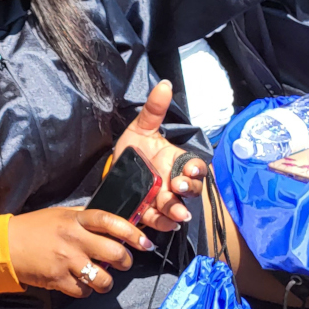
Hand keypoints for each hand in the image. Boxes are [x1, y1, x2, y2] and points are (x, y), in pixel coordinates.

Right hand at [8, 205, 151, 296]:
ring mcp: (66, 261)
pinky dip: (84, 290)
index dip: (132, 232)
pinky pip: (84, 292)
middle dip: (125, 261)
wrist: (4, 245)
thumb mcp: (59, 215)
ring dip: (105, 281)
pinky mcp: (58, 280)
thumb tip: (113, 226)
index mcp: (74, 219)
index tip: (145, 242)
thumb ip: (84, 219)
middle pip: (115, 253)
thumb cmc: (33, 228)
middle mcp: (73, 239)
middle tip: (122, 262)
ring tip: (98, 277)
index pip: (110, 222)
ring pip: (103, 278)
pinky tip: (78, 282)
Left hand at [110, 80, 204, 229]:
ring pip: (177, 207)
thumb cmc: (133, 149)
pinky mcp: (150, 213)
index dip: (195, 169)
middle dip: (188, 190)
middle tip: (179, 188)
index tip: (189, 168)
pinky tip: (164, 222)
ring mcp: (163, 199)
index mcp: (176, 162)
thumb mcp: (141, 128)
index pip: (195, 167)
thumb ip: (154, 109)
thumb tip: (164, 84)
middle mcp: (173, 182)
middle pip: (190, 189)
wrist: (112, 171)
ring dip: (178, 210)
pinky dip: (163, 223)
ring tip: (177, 213)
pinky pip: (161, 221)